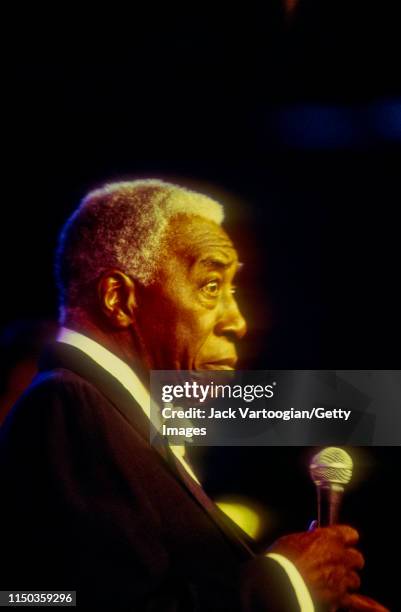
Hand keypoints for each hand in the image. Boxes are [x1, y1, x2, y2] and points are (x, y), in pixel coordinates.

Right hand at [268, 525, 388, 610]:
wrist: (280, 585)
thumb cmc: (282, 560)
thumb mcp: (292, 539)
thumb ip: (308, 536)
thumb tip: (314, 529)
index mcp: (329, 538)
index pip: (350, 534)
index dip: (346, 539)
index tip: (342, 542)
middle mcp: (340, 556)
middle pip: (357, 558)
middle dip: (349, 562)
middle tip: (339, 564)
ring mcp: (342, 578)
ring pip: (355, 579)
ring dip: (346, 581)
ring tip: (334, 584)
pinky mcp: (340, 598)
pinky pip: (353, 600)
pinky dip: (346, 599)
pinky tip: (339, 599)